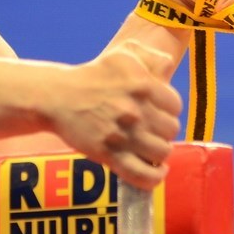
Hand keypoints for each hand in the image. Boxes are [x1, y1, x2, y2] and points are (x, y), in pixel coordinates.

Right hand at [45, 40, 181, 188]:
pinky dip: (154, 177)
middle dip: (164, 130)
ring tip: (153, 148)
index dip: (170, 109)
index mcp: (142, 85)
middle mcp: (135, 110)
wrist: (59, 97)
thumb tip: (170, 64)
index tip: (160, 112)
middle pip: (170, 130)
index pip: (175, 105)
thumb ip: (151, 57)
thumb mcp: (123, 56)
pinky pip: (142, 174)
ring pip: (161, 152)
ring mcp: (123, 135)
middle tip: (153, 129)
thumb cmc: (94, 75)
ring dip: (159, 152)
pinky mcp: (109, 155)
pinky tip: (158, 171)